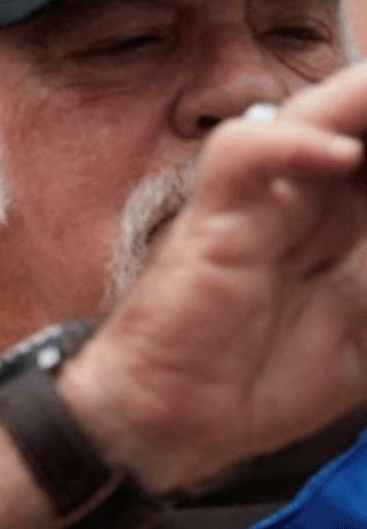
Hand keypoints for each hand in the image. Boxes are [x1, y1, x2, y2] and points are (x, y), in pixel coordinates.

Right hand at [62, 68, 366, 496]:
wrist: (181, 426)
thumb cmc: (266, 379)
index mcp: (347, 209)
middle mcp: (307, 190)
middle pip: (361, 115)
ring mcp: (260, 197)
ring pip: (316, 111)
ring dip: (363, 103)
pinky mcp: (212, 216)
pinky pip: (243, 153)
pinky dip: (294, 144)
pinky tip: (343, 156)